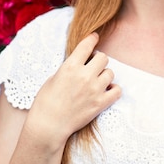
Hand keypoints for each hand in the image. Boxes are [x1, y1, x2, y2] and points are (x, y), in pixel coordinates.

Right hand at [27, 33, 120, 148]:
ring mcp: (94, 90)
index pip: (87, 45)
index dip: (92, 39)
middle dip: (98, 60)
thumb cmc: (46, 102)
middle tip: (92, 67)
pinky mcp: (100, 104)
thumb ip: (70, 67)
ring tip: (97, 81)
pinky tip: (106, 91)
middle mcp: (84, 76)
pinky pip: (117, 90)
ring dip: (104, 75)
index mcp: (70, 66)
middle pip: (103, 57)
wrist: (48, 125)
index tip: (94, 37)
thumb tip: (81, 61)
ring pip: (110, 72)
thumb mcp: (54, 77)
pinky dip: (113, 89)